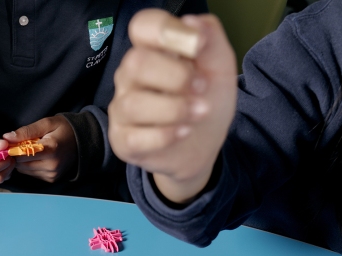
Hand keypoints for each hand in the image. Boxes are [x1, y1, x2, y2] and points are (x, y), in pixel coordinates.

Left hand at [3, 115, 76, 182]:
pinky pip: (32, 174)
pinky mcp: (51, 179)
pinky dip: (30, 166)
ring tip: (30, 150)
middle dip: (17, 154)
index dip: (13, 148)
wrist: (82, 141)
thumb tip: (7, 138)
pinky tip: (37, 158)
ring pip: (24, 170)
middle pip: (21, 164)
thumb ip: (27, 131)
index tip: (11, 142)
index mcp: (51, 149)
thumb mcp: (46, 123)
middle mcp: (52, 165)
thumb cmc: (64, 129)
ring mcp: (52, 174)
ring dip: (23, 161)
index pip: (23, 154)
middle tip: (21, 144)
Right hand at [108, 10, 236, 201]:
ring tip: (200, 112)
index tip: (197, 48)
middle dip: (176, 76)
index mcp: (151, 49)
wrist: (203, 144)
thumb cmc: (205, 99)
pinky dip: (165, 135)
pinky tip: (185, 132)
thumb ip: (211, 41)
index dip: (167, 31)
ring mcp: (122, 109)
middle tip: (201, 87)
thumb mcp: (219, 67)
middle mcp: (130, 76)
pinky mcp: (122, 140)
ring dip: (175, 109)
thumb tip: (192, 24)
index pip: (142, 26)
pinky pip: (134, 138)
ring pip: (134, 104)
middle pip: (136, 63)